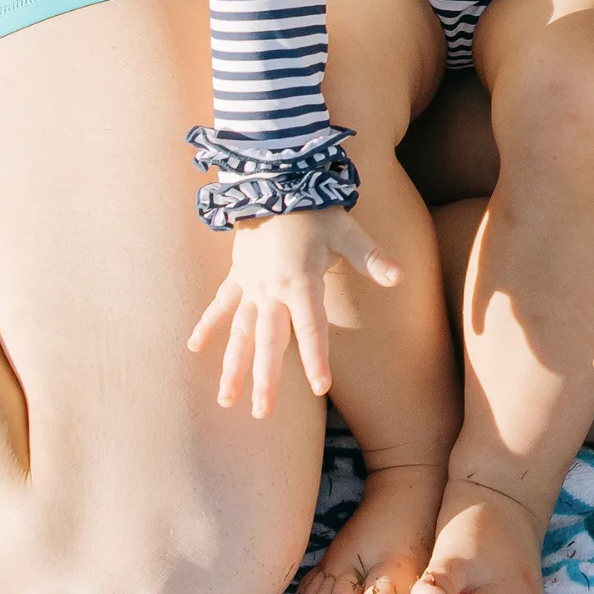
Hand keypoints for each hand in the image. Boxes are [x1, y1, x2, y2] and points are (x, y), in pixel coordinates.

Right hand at [186, 205, 402, 417]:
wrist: (274, 179)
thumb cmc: (315, 208)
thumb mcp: (347, 230)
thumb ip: (371, 257)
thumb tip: (399, 276)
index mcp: (299, 282)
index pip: (311, 330)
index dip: (316, 359)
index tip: (320, 388)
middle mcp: (271, 290)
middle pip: (268, 342)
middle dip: (265, 380)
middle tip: (262, 413)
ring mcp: (250, 285)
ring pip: (240, 333)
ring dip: (233, 365)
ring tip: (227, 400)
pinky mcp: (238, 275)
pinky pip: (221, 305)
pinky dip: (208, 326)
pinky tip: (194, 348)